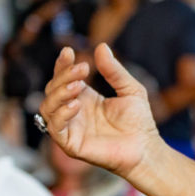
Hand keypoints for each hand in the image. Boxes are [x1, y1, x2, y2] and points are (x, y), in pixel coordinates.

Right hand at [40, 44, 162, 178]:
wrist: (146, 148)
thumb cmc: (139, 122)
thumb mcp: (130, 90)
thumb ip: (114, 71)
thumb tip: (101, 46)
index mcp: (83, 98)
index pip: (63, 78)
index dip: (62, 65)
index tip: (68, 51)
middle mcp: (72, 111)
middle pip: (53, 89)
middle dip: (63, 76)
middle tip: (82, 69)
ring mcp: (70, 127)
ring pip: (48, 107)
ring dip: (59, 94)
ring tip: (78, 86)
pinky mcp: (70, 144)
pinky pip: (55, 128)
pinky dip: (61, 115)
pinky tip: (75, 106)